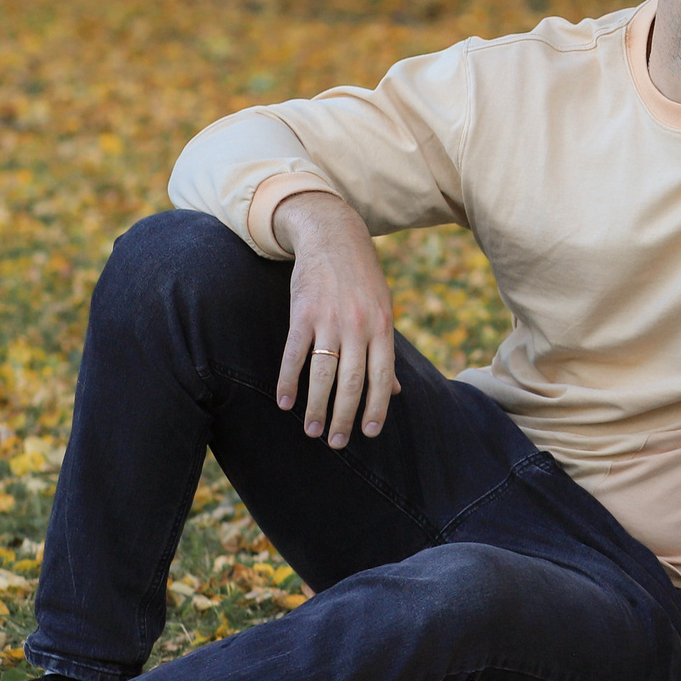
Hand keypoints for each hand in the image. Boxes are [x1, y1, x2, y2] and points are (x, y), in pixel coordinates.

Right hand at [271, 191, 400, 447]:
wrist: (333, 237)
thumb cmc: (362, 279)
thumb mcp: (384, 310)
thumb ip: (386, 351)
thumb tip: (396, 391)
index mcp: (383, 327)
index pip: (381, 376)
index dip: (376, 407)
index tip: (369, 433)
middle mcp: (358, 326)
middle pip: (352, 381)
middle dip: (344, 416)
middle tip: (337, 443)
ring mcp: (330, 320)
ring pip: (323, 373)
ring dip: (315, 406)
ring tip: (312, 431)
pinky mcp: (302, 314)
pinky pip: (294, 354)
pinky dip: (289, 380)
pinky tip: (284, 401)